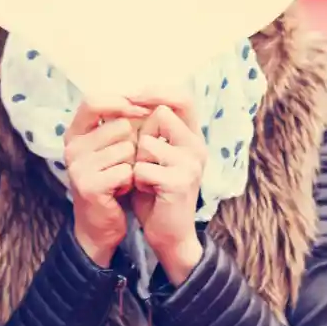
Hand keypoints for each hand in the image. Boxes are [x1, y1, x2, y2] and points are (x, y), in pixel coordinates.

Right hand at [65, 98, 149, 267]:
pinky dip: (130, 181)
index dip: (119, 102)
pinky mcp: (89, 185)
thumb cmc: (109, 180)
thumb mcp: (107, 147)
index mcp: (74, 132)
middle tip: (122, 163)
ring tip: (120, 178)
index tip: (140, 110)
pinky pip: (126, 171)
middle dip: (132, 143)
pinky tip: (120, 191)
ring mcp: (78, 166)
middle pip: (119, 126)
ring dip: (132, 165)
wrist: (99, 224)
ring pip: (126, 149)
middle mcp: (71, 146)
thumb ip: (116, 123)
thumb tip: (144, 101)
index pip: (93, 101)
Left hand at [128, 89, 207, 283]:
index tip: (129, 96)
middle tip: (142, 159)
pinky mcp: (180, 182)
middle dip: (141, 135)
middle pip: (161, 115)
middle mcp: (197, 145)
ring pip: (147, 143)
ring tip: (145, 179)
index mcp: (192, 136)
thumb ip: (150, 129)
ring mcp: (192, 163)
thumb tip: (128, 97)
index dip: (155, 92)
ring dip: (136, 161)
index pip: (182, 97)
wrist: (168, 234)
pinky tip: (146, 192)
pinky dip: (136, 181)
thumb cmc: (154, 190)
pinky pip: (142, 168)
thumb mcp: (152, 154)